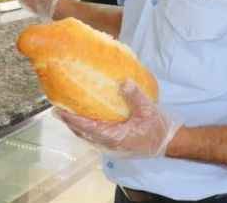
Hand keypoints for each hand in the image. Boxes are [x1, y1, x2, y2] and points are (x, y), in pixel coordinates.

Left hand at [55, 80, 180, 157]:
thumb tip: (123, 82)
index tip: (59, 110)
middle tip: (57, 108)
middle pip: (82, 132)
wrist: (169, 143)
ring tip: (65, 111)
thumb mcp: (148, 110)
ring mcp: (111, 144)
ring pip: (87, 135)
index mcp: (114, 136)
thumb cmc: (158, 129)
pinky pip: (94, 135)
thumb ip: (135, 96)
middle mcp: (109, 143)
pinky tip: (84, 117)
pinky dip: (85, 126)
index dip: (72, 119)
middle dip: (69, 121)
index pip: (87, 127)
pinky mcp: (114, 142)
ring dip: (75, 124)